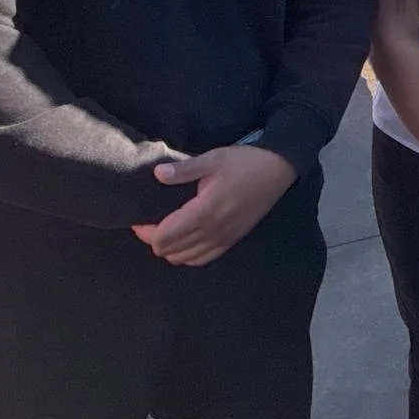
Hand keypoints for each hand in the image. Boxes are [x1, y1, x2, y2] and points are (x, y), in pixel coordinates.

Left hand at [131, 146, 296, 267]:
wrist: (279, 169)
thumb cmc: (246, 161)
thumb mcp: (214, 159)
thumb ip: (184, 170)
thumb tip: (157, 174)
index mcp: (205, 212)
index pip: (164, 237)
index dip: (145, 232)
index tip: (139, 219)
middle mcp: (213, 231)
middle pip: (170, 251)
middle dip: (154, 240)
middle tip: (149, 223)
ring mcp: (224, 239)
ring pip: (184, 259)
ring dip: (170, 248)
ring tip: (165, 231)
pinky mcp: (232, 240)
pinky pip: (202, 259)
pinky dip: (188, 255)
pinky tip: (185, 242)